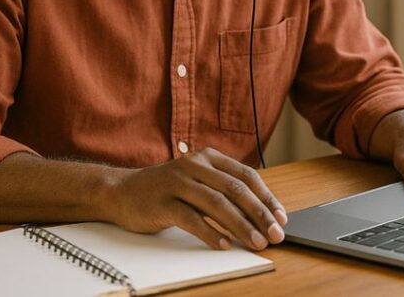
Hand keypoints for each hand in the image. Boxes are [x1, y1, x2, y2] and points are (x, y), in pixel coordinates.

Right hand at [105, 148, 286, 250]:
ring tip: (256, 243)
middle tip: (275, 235)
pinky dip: (211, 233)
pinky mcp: (163, 202)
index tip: (281, 218)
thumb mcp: (198, 180)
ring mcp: (178, 182)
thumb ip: (224, 190)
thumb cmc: (167, 190)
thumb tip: (261, 214)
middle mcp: (195, 165)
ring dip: (241, 226)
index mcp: (209, 157)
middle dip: (259, 214)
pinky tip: (225, 245)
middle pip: (235, 190)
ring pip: (217, 204)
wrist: (122, 191)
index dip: (267, 197)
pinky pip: (192, 219)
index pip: (246, 175)